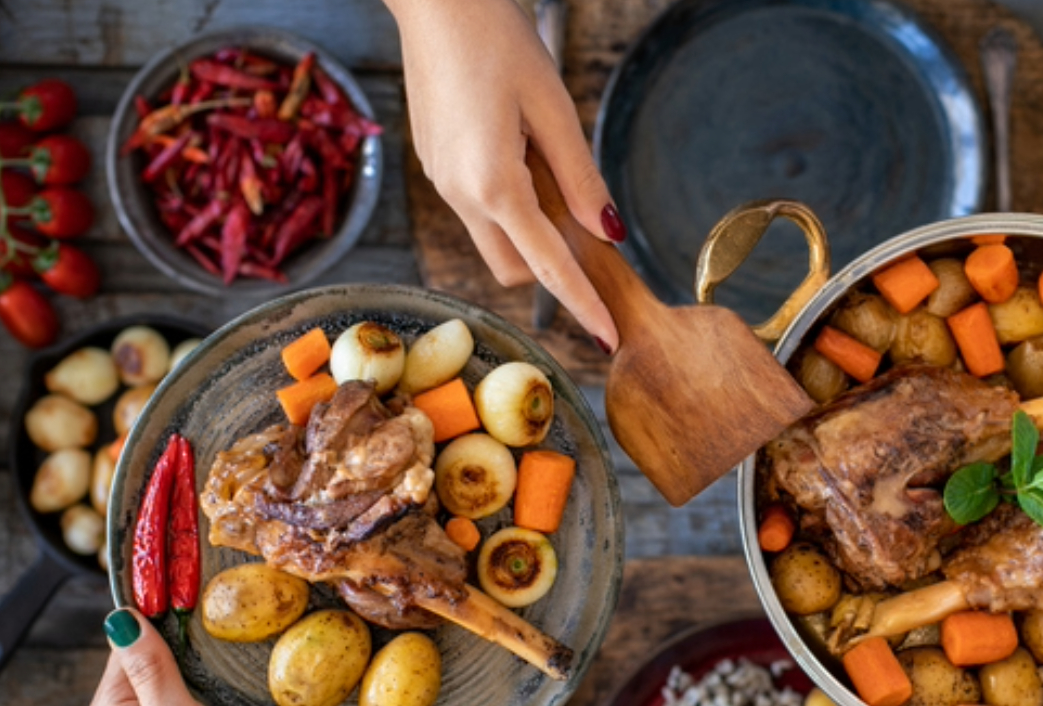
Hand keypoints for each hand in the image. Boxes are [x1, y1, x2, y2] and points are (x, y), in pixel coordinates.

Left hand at [87, 608, 293, 705]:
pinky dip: (221, 672)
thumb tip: (120, 618)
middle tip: (229, 600)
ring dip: (208, 650)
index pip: (127, 639)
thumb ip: (150, 670)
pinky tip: (245, 661)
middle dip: (186, 627)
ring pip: (183, 667)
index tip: (194, 580)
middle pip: (155, 650)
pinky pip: (203, 687)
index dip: (158, 609)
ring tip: (242, 625)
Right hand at [387, 0, 620, 351]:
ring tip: (539, 156)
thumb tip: (609, 234)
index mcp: (492, 185)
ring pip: (494, 238)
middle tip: (580, 213)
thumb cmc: (497, 40)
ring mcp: (440, 183)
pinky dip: (505, 200)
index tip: (606, 336)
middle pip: (514, 267)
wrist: (435, 0)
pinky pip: (477, 206)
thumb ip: (582, 180)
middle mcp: (458, 195)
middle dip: (549, 263)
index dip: (581, 303)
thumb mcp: (554, 109)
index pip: (547, 266)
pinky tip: (514, 145)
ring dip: (526, 226)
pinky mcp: (434, 165)